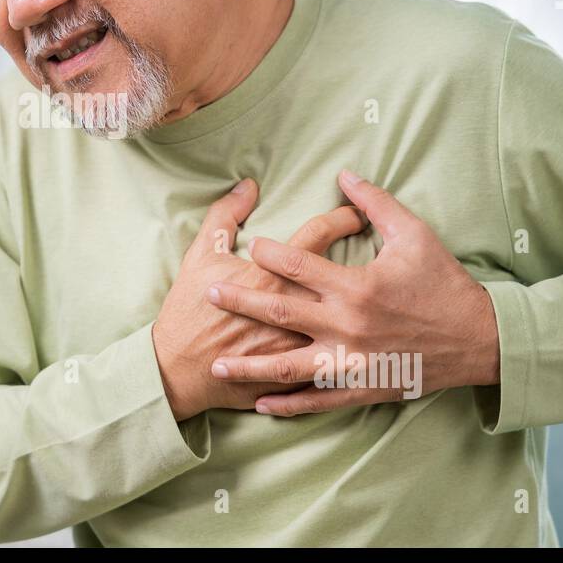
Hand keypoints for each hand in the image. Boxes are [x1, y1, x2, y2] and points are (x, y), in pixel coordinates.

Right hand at [152, 178, 368, 420]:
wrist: (179, 372)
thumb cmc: (189, 312)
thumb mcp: (202, 255)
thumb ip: (225, 216)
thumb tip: (247, 186)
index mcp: (278, 278)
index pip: (319, 236)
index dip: (340, 219)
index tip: (353, 213)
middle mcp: (303, 311)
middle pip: (344, 273)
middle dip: (369, 253)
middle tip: (381, 241)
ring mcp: (308, 347)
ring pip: (352, 321)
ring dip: (372, 304)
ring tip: (384, 287)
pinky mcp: (307, 376)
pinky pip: (345, 361)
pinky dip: (360, 348)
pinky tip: (372, 335)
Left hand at [207, 169, 500, 416]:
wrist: (480, 340)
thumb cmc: (445, 284)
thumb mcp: (415, 235)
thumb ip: (376, 203)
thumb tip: (344, 175)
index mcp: (356, 287)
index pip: (299, 265)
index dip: (270, 253)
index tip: (250, 246)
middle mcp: (347, 326)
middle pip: (280, 312)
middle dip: (242, 302)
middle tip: (210, 294)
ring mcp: (352, 362)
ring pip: (289, 366)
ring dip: (251, 365)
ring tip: (218, 364)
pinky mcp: (361, 387)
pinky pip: (317, 400)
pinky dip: (288, 404)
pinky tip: (260, 403)